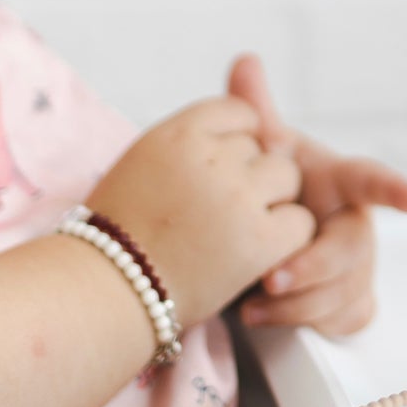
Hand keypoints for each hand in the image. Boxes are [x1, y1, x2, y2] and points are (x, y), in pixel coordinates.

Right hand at [86, 96, 314, 327]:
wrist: (106, 293)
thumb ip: (192, 143)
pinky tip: (258, 252)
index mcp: (177, 133)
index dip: (238, 143)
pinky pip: (300, 222)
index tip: (222, 172)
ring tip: (239, 231)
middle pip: (265, 148)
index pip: (239, 113)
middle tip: (223, 212)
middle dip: (253, 176)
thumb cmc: (120, 234)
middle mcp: (210, 157)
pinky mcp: (260, 238)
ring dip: (274, 202)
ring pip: (288, 178)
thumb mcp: (145, 164)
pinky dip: (287, 238)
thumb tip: (253, 133)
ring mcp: (237, 196)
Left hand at [226, 54, 406, 336]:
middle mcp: (356, 224)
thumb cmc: (276, 189)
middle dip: (315, 266)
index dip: (394, 189)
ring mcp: (356, 265)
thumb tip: (244, 60)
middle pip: (353, 248)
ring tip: (250, 304)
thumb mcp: (261, 152)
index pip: (370, 181)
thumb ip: (255, 112)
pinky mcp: (349, 301)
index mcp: (340, 184)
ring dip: (296, 302)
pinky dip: (296, 320)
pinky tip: (260, 313)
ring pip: (341, 291)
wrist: (275, 239)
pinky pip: (338, 317)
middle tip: (274, 278)